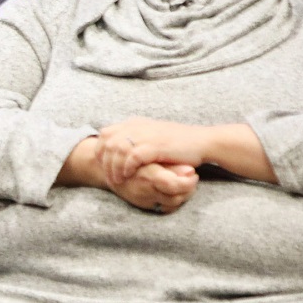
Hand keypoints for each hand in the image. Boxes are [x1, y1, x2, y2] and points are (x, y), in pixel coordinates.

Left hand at [56, 136, 197, 213]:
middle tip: (109, 177)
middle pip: (107, 142)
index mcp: (135, 123)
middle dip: (105, 162)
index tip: (102, 165)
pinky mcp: (157, 146)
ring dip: (114, 167)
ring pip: (118, 149)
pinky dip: (127, 167)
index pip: (105, 133)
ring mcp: (147, 135)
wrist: (202, 142)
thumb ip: (134, 140)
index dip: (99, 150)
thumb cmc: (177, 144)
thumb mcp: (152, 137)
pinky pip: (133, 156)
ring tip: (118, 180)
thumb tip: (115, 151)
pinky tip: (129, 175)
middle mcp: (138, 126)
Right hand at [110, 161, 198, 213]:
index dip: (188, 183)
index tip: (194, 174)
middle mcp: (144, 191)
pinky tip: (175, 191)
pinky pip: (163, 208)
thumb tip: (191, 171)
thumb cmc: (133, 158)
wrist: (107, 169)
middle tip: (192, 179)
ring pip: (171, 205)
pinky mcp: (142, 204)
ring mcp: (142, 200)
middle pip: (175, 198)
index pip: (173, 186)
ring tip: (186, 184)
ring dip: (182, 196)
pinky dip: (172, 202)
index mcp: (148, 176)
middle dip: (188, 190)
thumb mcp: (151, 157)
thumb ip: (171, 165)